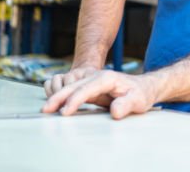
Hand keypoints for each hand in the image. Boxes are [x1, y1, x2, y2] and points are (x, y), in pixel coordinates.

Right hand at [41, 70, 158, 118]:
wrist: (143, 87)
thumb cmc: (141, 94)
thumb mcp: (138, 100)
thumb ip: (127, 105)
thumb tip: (115, 112)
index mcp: (107, 78)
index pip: (87, 88)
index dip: (74, 100)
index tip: (65, 112)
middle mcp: (97, 77)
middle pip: (74, 85)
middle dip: (59, 97)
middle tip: (46, 110)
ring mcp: (92, 80)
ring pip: (70, 85)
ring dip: (57, 95)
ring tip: (47, 108)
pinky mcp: (90, 87)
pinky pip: (72, 88)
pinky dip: (61, 93)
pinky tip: (55, 103)